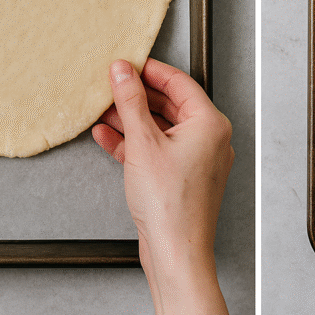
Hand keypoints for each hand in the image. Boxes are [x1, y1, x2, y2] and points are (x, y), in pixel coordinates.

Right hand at [93, 58, 232, 314]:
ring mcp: (196, 159)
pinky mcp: (181, 177)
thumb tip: (122, 72)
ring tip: (103, 110)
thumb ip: (130, 102)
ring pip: (160, 128)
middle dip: (137, 95)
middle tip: (112, 84)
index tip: (127, 63)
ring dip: (131, 119)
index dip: (150, 70)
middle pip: (169, 104)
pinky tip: (108, 137)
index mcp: (210, 123)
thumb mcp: (143, 142)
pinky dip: (134, 142)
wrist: (175, 252)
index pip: (179, 82)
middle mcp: (209, 138)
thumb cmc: (171, 205)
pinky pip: (157, 149)